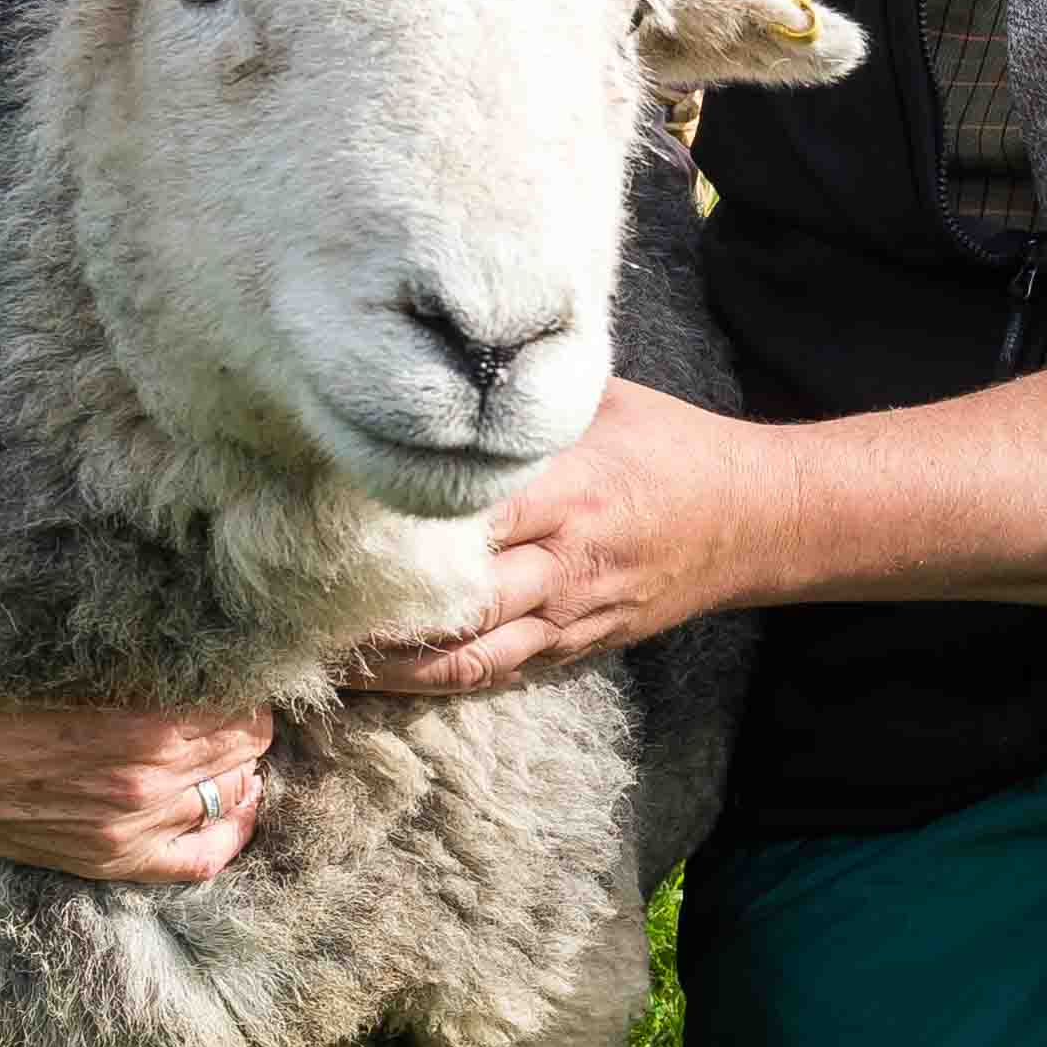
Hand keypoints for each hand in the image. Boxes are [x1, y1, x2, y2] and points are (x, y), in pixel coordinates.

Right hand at [0, 660, 273, 885]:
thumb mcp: (61, 656)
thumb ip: (134, 661)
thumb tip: (202, 647)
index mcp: (136, 726)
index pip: (242, 706)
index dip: (246, 682)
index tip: (237, 664)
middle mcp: (142, 785)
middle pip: (245, 749)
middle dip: (244, 720)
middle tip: (229, 696)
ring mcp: (125, 830)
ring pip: (231, 796)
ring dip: (235, 765)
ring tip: (222, 737)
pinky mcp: (103, 858)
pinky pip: (202, 859)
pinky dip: (227, 829)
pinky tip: (229, 800)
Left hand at [347, 379, 786, 691]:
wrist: (753, 518)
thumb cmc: (668, 443)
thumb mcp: (600, 399)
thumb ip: (521, 397)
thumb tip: (436, 367)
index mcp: (567, 490)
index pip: (463, 516)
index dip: (390, 529)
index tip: (319, 524)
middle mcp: (563, 560)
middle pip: (452, 600)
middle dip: (373, 610)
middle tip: (293, 605)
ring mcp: (570, 612)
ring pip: (466, 654)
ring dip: (392, 664)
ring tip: (321, 654)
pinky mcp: (576, 644)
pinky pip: (494, 672)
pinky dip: (434, 678)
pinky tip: (379, 676)